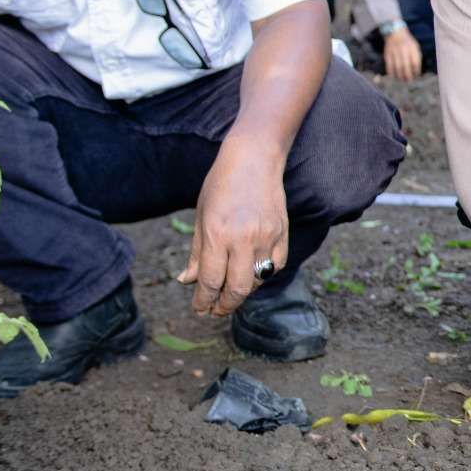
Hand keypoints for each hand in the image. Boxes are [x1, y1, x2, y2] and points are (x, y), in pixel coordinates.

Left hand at [178, 138, 288, 316]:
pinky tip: (252, 272)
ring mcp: (267, 237)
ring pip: (258, 280)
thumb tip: (187, 281)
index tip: (200, 310)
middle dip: (225, 306)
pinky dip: (263, 275)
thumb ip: (197, 253)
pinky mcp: (283, 234)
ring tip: (231, 291)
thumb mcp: (202, 217)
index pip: (210, 281)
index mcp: (217, 234)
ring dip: (243, 291)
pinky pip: (275, 266)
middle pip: (237, 289)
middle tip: (216, 311)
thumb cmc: (221, 186)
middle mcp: (243, 239)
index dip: (203, 301)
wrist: (254, 160)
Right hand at [382, 26, 422, 81]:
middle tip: (408, 81)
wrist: (395, 32)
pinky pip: (389, 65)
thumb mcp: (415, 46)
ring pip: (397, 67)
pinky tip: (393, 76)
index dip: (416, 71)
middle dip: (407, 76)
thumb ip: (417, 57)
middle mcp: (403, 50)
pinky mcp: (387, 54)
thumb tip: (417, 71)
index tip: (416, 76)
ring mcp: (395, 52)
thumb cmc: (407, 42)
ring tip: (402, 80)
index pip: (415, 63)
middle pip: (406, 67)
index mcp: (412, 48)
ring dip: (399, 76)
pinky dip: (391, 72)